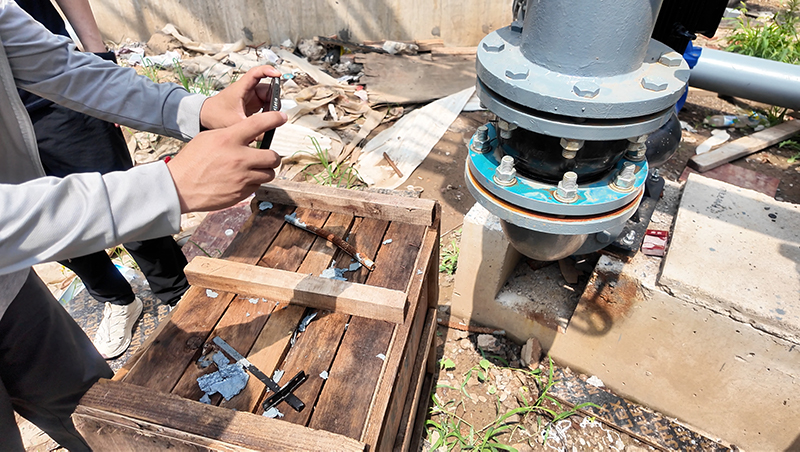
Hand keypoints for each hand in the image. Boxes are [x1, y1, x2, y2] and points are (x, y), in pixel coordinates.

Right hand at [167, 110, 286, 212]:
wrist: (179, 187)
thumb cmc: (192, 161)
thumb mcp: (208, 138)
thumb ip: (230, 135)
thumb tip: (249, 134)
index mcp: (229, 139)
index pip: (258, 123)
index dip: (274, 118)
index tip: (282, 117)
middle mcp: (239, 158)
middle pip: (273, 156)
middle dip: (272, 157)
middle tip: (266, 156)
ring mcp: (241, 178)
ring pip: (269, 174)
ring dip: (264, 171)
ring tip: (252, 169)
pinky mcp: (241, 193)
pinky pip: (257, 186)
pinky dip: (253, 183)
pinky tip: (240, 180)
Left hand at [199, 65, 280, 129]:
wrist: (205, 117)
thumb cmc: (215, 115)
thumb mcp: (234, 123)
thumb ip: (250, 129)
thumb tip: (266, 134)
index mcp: (241, 88)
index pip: (256, 73)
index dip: (268, 71)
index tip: (277, 74)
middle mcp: (248, 90)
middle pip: (268, 89)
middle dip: (274, 99)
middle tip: (274, 112)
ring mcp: (251, 97)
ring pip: (268, 98)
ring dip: (271, 107)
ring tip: (267, 119)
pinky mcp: (252, 104)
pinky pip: (266, 105)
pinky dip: (268, 112)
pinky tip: (264, 120)